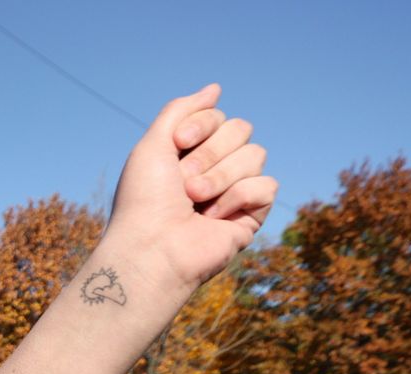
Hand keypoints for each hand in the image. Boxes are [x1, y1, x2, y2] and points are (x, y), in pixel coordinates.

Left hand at [107, 85, 276, 289]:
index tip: (177, 145)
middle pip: (241, 129)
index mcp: (191, 153)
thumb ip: (180, 111)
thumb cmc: (144, 200)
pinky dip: (237, 198)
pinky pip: (267, 185)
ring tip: (195, 202)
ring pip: (255, 155)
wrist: (151, 247)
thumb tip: (215, 88)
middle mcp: (215, 169)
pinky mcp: (251, 215)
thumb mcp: (152, 145)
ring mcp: (235, 192)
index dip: (201, 125)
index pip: (219, 115)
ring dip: (220, 176)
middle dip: (210, 153)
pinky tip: (214, 218)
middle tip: (184, 182)